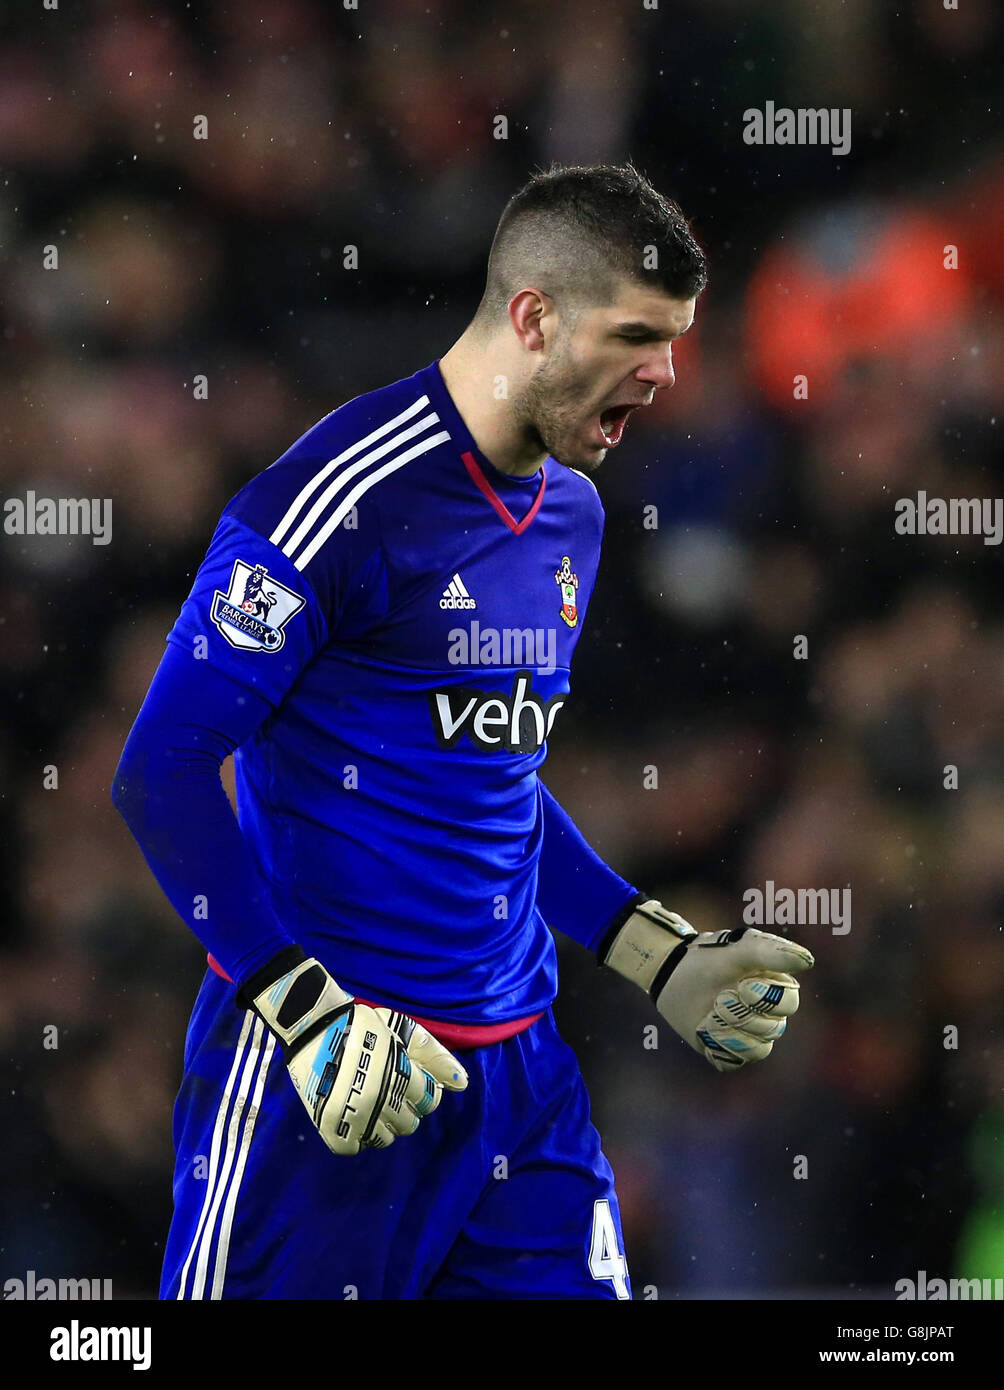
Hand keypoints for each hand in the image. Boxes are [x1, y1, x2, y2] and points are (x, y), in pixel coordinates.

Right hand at [238, 948, 467, 1151]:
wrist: (312, 1027)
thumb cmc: (363, 1026)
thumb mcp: (403, 1030)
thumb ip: (434, 1056)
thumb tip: (462, 1083)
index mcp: (400, 1074)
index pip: (429, 1100)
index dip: (421, 1090)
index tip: (407, 1080)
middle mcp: (380, 1099)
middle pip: (410, 1124)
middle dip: (404, 1107)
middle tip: (387, 1089)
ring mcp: (353, 1115)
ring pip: (384, 1139)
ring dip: (382, 1123)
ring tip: (370, 1102)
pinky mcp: (329, 1126)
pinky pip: (353, 1147)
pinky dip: (355, 1136)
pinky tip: (352, 1116)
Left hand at [600, 898, 813, 1071]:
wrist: (673, 970)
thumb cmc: (711, 956)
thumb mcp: (740, 949)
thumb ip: (772, 952)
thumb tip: (808, 961)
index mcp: (777, 989)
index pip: (788, 1004)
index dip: (765, 997)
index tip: (741, 984)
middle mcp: (768, 1015)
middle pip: (772, 1029)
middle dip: (741, 1013)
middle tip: (720, 997)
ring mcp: (747, 1035)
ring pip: (756, 1050)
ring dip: (728, 1030)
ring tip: (710, 1012)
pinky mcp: (726, 1050)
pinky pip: (732, 1062)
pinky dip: (716, 1046)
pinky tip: (704, 1028)